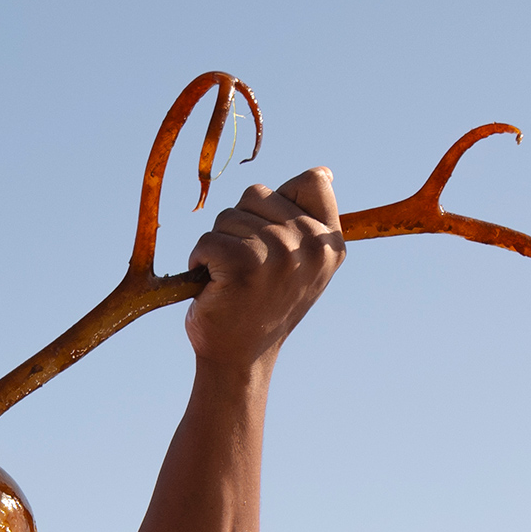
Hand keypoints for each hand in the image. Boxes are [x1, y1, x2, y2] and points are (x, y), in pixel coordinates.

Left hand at [182, 165, 344, 373]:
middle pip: (258, 193)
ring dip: (220, 245)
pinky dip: (200, 261)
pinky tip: (214, 287)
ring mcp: (281, 253)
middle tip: (248, 268)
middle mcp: (312, 245)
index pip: (313, 180)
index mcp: (330, 242)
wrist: (239, 359)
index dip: (280, 201)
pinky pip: (207, 240)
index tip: (275, 242)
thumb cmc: (262, 306)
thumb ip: (310, 219)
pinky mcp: (245, 264)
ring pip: (228, 215)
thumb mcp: (302, 262)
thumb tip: (324, 171)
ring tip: (232, 280)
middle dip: (241, 225)